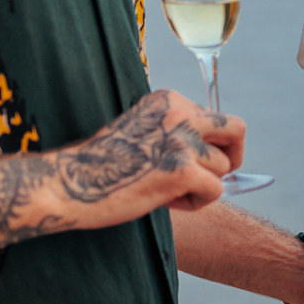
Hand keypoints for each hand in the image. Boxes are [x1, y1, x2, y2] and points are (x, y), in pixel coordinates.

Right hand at [56, 90, 243, 222]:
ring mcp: (181, 141)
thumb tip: (218, 152)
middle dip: (232, 155)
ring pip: (224, 167)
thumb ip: (175, 132)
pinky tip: (168, 203)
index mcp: (168, 101)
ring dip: (202, 185)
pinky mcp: (182, 170)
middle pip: (236, 130)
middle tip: (211, 175)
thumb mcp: (141, 130)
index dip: (208, 144)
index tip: (187, 160)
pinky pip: (216, 190)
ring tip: (169, 192)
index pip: (214, 117)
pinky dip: (197, 202)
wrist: (67, 184)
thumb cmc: (101, 164)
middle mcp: (179, 114)